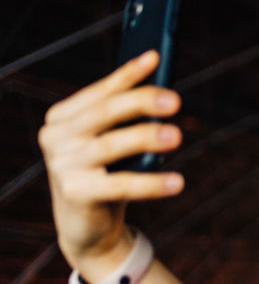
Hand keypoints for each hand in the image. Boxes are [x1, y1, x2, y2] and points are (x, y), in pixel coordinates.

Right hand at [39, 50, 184, 276]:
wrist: (87, 226)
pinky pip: (121, 185)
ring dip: (146, 137)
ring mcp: (63, 165)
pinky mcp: (76, 193)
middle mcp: (57, 137)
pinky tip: (178, 182)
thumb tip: (164, 92)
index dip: (128, 74)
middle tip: (175, 100)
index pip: (100, 91)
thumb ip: (128, 119)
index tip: (156, 57)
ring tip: (177, 135)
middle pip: (104, 113)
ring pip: (112, 145)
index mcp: (63, 117)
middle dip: (141, 102)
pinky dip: (151, 183)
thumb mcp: (113, 142)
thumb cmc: (107, 173)